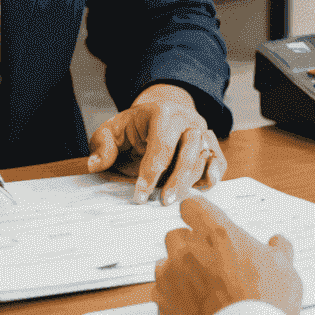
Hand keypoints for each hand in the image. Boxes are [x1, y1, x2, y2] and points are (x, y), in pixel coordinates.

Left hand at [87, 82, 226, 204]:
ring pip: (204, 155)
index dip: (150, 172)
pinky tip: (207, 186)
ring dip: (192, 180)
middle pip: (190, 147)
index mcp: (163, 112)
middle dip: (178, 177)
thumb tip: (96, 164)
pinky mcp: (210, 145)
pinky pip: (218, 159)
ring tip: (177, 201)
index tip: (139, 196)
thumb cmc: (134, 127)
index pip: (160, 143)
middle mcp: (187, 119)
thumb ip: (102, 144)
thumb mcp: (112, 130)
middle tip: (164, 201)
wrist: (157, 116)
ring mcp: (201, 131)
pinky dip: (216, 173)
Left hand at [155, 195, 302, 314]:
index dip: (199, 215)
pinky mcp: (163, 304)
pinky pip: (161, 293)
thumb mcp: (285, 269)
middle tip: (209, 263)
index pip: (192, 205)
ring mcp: (172, 277)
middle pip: (176, 235)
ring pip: (164, 264)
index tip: (206, 225)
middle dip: (188, 246)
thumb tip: (278, 242)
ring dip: (177, 271)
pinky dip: (172, 298)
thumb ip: (278, 249)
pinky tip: (192, 308)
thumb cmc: (267, 305)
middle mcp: (189, 250)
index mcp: (217, 233)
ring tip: (200, 289)